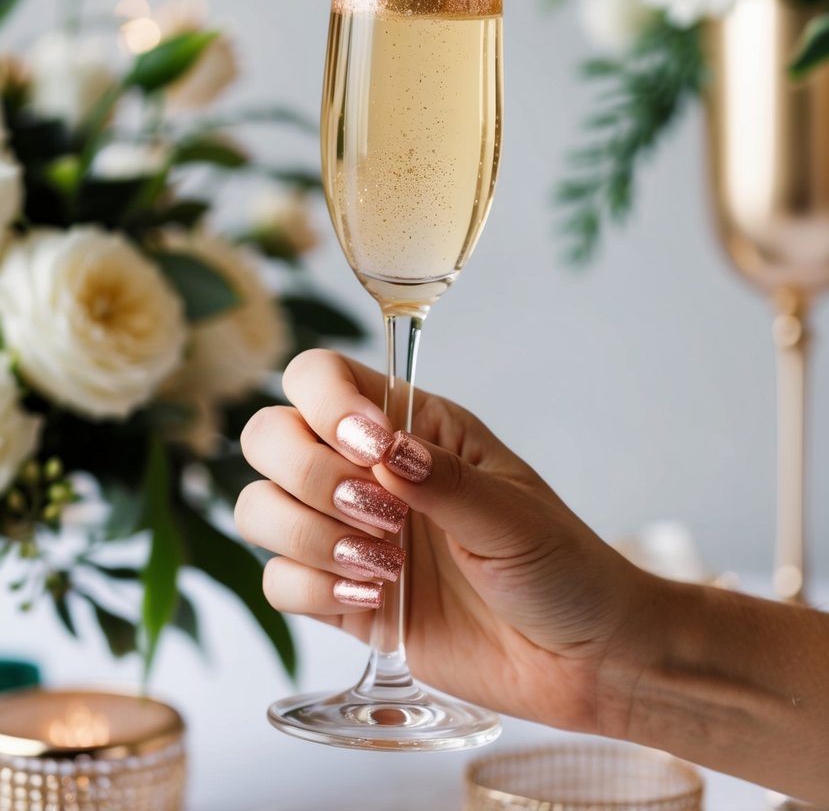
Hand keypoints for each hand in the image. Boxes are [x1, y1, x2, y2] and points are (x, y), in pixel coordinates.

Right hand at [236, 349, 647, 733]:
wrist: (581, 660)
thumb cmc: (563, 567)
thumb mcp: (513, 515)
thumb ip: (443, 482)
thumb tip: (383, 450)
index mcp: (412, 425)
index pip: (321, 376)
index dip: (325, 402)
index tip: (372, 449)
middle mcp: (367, 470)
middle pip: (270, 436)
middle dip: (309, 476)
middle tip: (382, 517)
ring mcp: (349, 533)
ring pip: (260, 507)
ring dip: (309, 537)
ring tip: (385, 568)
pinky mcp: (342, 597)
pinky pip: (278, 580)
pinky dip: (311, 589)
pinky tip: (373, 602)